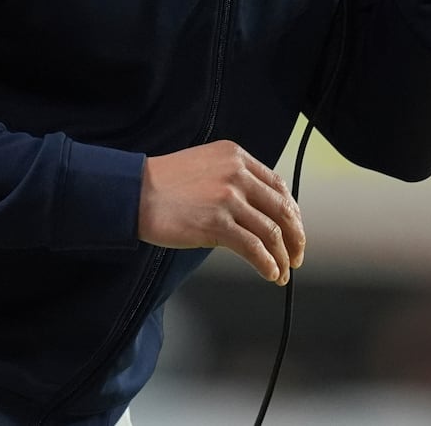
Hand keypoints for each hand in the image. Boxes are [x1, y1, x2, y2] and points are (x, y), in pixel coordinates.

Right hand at [138, 140, 304, 284]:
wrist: (133, 193)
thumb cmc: (163, 184)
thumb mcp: (206, 166)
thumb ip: (232, 179)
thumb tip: (256, 211)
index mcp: (236, 157)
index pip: (278, 186)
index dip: (291, 212)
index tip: (294, 229)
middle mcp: (237, 174)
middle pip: (282, 209)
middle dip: (294, 237)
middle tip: (297, 255)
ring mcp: (228, 198)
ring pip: (271, 232)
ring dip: (282, 256)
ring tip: (283, 272)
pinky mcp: (217, 224)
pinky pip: (254, 248)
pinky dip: (267, 264)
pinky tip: (270, 274)